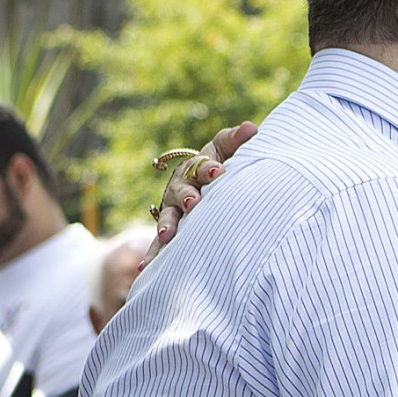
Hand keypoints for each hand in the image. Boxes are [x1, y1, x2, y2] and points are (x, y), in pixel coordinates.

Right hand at [142, 121, 256, 265]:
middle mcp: (180, 190)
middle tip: (194, 202)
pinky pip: (160, 246)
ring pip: (168, 218)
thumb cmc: (220, 167)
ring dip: (167, 226)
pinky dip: (154, 256)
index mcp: (194, 169)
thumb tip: (252, 128)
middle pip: (180, 192)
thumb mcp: (227, 151)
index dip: (210, 169)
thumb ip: (237, 140)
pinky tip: (145, 268)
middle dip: (187, 197)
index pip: (202, 167)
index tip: (219, 171)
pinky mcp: (171, 234)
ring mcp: (173, 212)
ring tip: (167, 235)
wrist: (208, 187)